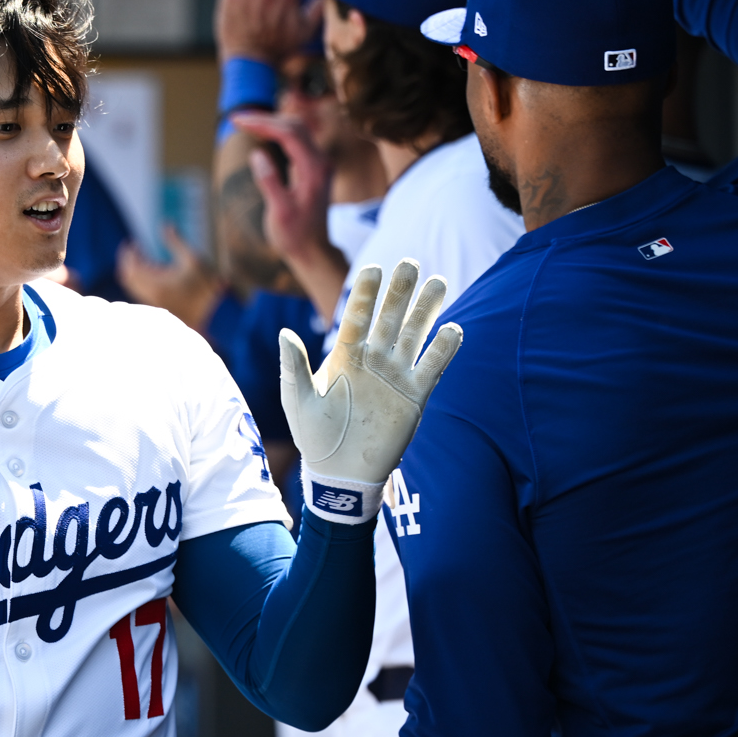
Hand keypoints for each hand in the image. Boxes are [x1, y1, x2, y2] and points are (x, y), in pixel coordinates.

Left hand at [117, 226, 222, 331]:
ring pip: (130, 284)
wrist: (207, 317)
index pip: (130, 266)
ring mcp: (151, 301)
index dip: (128, 253)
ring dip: (131, 269)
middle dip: (127, 260)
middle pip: (125, 275)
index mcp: (156, 284)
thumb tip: (166, 225)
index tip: (133, 243)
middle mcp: (149, 294)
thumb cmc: (203, 288)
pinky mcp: (154, 305)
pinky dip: (138, 278)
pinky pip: (137, 289)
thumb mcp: (193, 261)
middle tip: (134, 248)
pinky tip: (151, 270)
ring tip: (141, 257)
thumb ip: (176, 243)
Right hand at [234, 112, 335, 268]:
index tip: (238, 121)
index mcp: (314, 170)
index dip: (263, 123)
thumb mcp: (279, 213)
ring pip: (298, 130)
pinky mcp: (315, 168)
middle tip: (237, 119)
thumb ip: (270, 182)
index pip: (289, 133)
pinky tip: (263, 134)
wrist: (314, 251)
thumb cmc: (295, 236)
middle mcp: (321, 162)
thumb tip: (256, 155)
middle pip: (295, 126)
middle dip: (265, 118)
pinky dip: (279, 132)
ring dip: (272, 123)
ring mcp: (320, 164)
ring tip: (246, 123)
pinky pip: (298, 140)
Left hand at [283, 260, 461, 517]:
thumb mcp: (297, 399)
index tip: (373, 268)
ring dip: (426, 310)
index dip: (365, 293)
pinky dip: (444, 349)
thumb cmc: (313, 435)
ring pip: (415, 334)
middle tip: (411, 263)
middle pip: (390, 317)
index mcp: (344, 355)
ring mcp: (396, 375)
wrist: (340, 473)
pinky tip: (453, 328)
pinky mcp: (415, 396)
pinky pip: (432, 367)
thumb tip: (285, 333)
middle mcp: (373, 359)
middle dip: (400, 291)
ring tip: (439, 283)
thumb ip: (293, 366)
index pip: (357, 316)